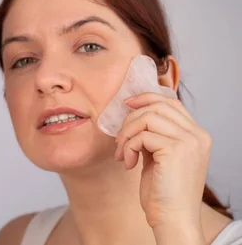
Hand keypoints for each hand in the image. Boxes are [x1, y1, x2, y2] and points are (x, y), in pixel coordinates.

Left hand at [114, 93, 210, 236]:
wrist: (173, 218)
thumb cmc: (163, 192)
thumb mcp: (160, 156)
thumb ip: (154, 135)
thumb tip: (133, 116)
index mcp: (197, 135)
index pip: (171, 103)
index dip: (146, 98)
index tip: (127, 104)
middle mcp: (198, 135)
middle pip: (157, 106)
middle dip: (131, 119)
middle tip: (120, 140)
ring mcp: (189, 141)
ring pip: (147, 117)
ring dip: (127, 134)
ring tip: (122, 153)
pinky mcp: (175, 150)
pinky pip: (142, 135)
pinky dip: (128, 147)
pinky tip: (128, 163)